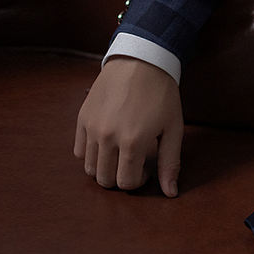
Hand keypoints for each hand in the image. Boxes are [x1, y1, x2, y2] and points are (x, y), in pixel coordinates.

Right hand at [74, 56, 182, 195]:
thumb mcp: (174, 127)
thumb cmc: (162, 93)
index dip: (140, 179)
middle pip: (105, 180)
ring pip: (90, 169)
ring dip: (106, 166)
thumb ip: (170, 162)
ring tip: (122, 149)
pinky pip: (79, 152)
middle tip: (135, 159)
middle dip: (121, 176)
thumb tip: (170, 193)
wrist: (142, 60)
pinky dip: (92, 153)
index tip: (149, 163)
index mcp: (133, 142)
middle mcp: (108, 138)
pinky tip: (108, 140)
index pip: (127, 183)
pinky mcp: (82, 119)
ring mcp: (92, 128)